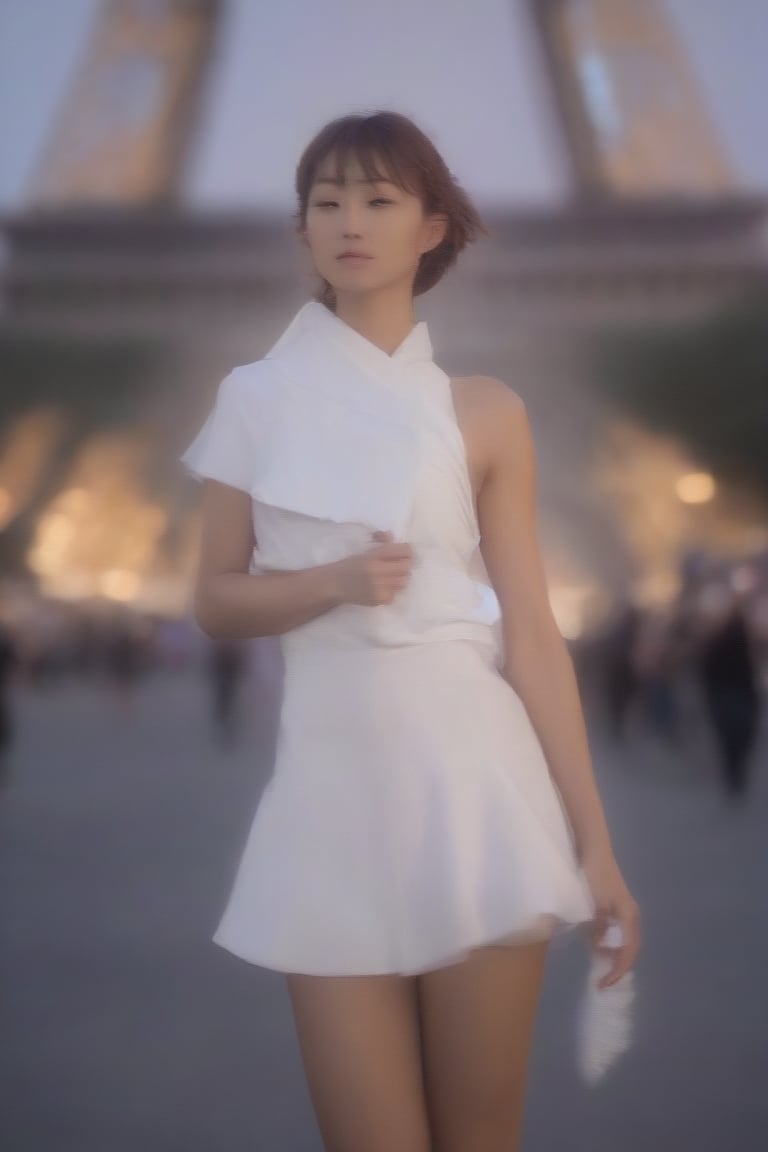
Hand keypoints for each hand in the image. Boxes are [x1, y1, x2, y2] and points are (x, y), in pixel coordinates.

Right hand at [332, 531, 413, 606]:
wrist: (335, 585)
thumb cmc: (350, 565)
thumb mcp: (364, 551)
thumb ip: (380, 543)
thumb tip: (391, 535)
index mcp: (374, 556)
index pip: (403, 551)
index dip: (407, 550)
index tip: (404, 551)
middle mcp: (377, 571)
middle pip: (406, 567)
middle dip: (405, 564)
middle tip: (399, 564)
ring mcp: (379, 587)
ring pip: (403, 581)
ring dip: (400, 577)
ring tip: (391, 575)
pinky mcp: (379, 600)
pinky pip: (395, 594)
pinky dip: (392, 590)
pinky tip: (383, 586)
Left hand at [582, 848, 640, 987]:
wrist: (594, 851)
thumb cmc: (596, 876)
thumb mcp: (595, 903)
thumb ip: (599, 927)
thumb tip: (599, 949)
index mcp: (629, 917)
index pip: (628, 952)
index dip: (618, 971)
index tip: (604, 983)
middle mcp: (631, 917)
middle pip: (630, 950)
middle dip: (617, 967)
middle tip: (602, 980)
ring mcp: (624, 912)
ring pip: (623, 942)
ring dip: (613, 955)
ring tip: (599, 967)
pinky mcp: (616, 907)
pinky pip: (616, 932)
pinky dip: (608, 942)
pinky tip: (596, 946)